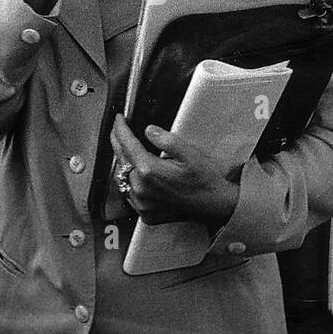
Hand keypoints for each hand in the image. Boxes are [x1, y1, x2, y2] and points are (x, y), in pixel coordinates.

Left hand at [109, 114, 241, 226]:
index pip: (127, 145)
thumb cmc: (204, 178)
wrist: (214, 205)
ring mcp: (141, 204)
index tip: (118, 118)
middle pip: (121, 161)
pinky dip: (129, 181)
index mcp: (149, 171)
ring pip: (122, 178)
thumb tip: (148, 130)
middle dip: (118, 143)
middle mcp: (140, 189)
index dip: (120, 129)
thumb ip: (166, 140)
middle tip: (118, 130)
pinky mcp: (144, 214)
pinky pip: (129, 194)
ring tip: (126, 149)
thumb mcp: (190, 153)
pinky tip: (136, 172)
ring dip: (123, 163)